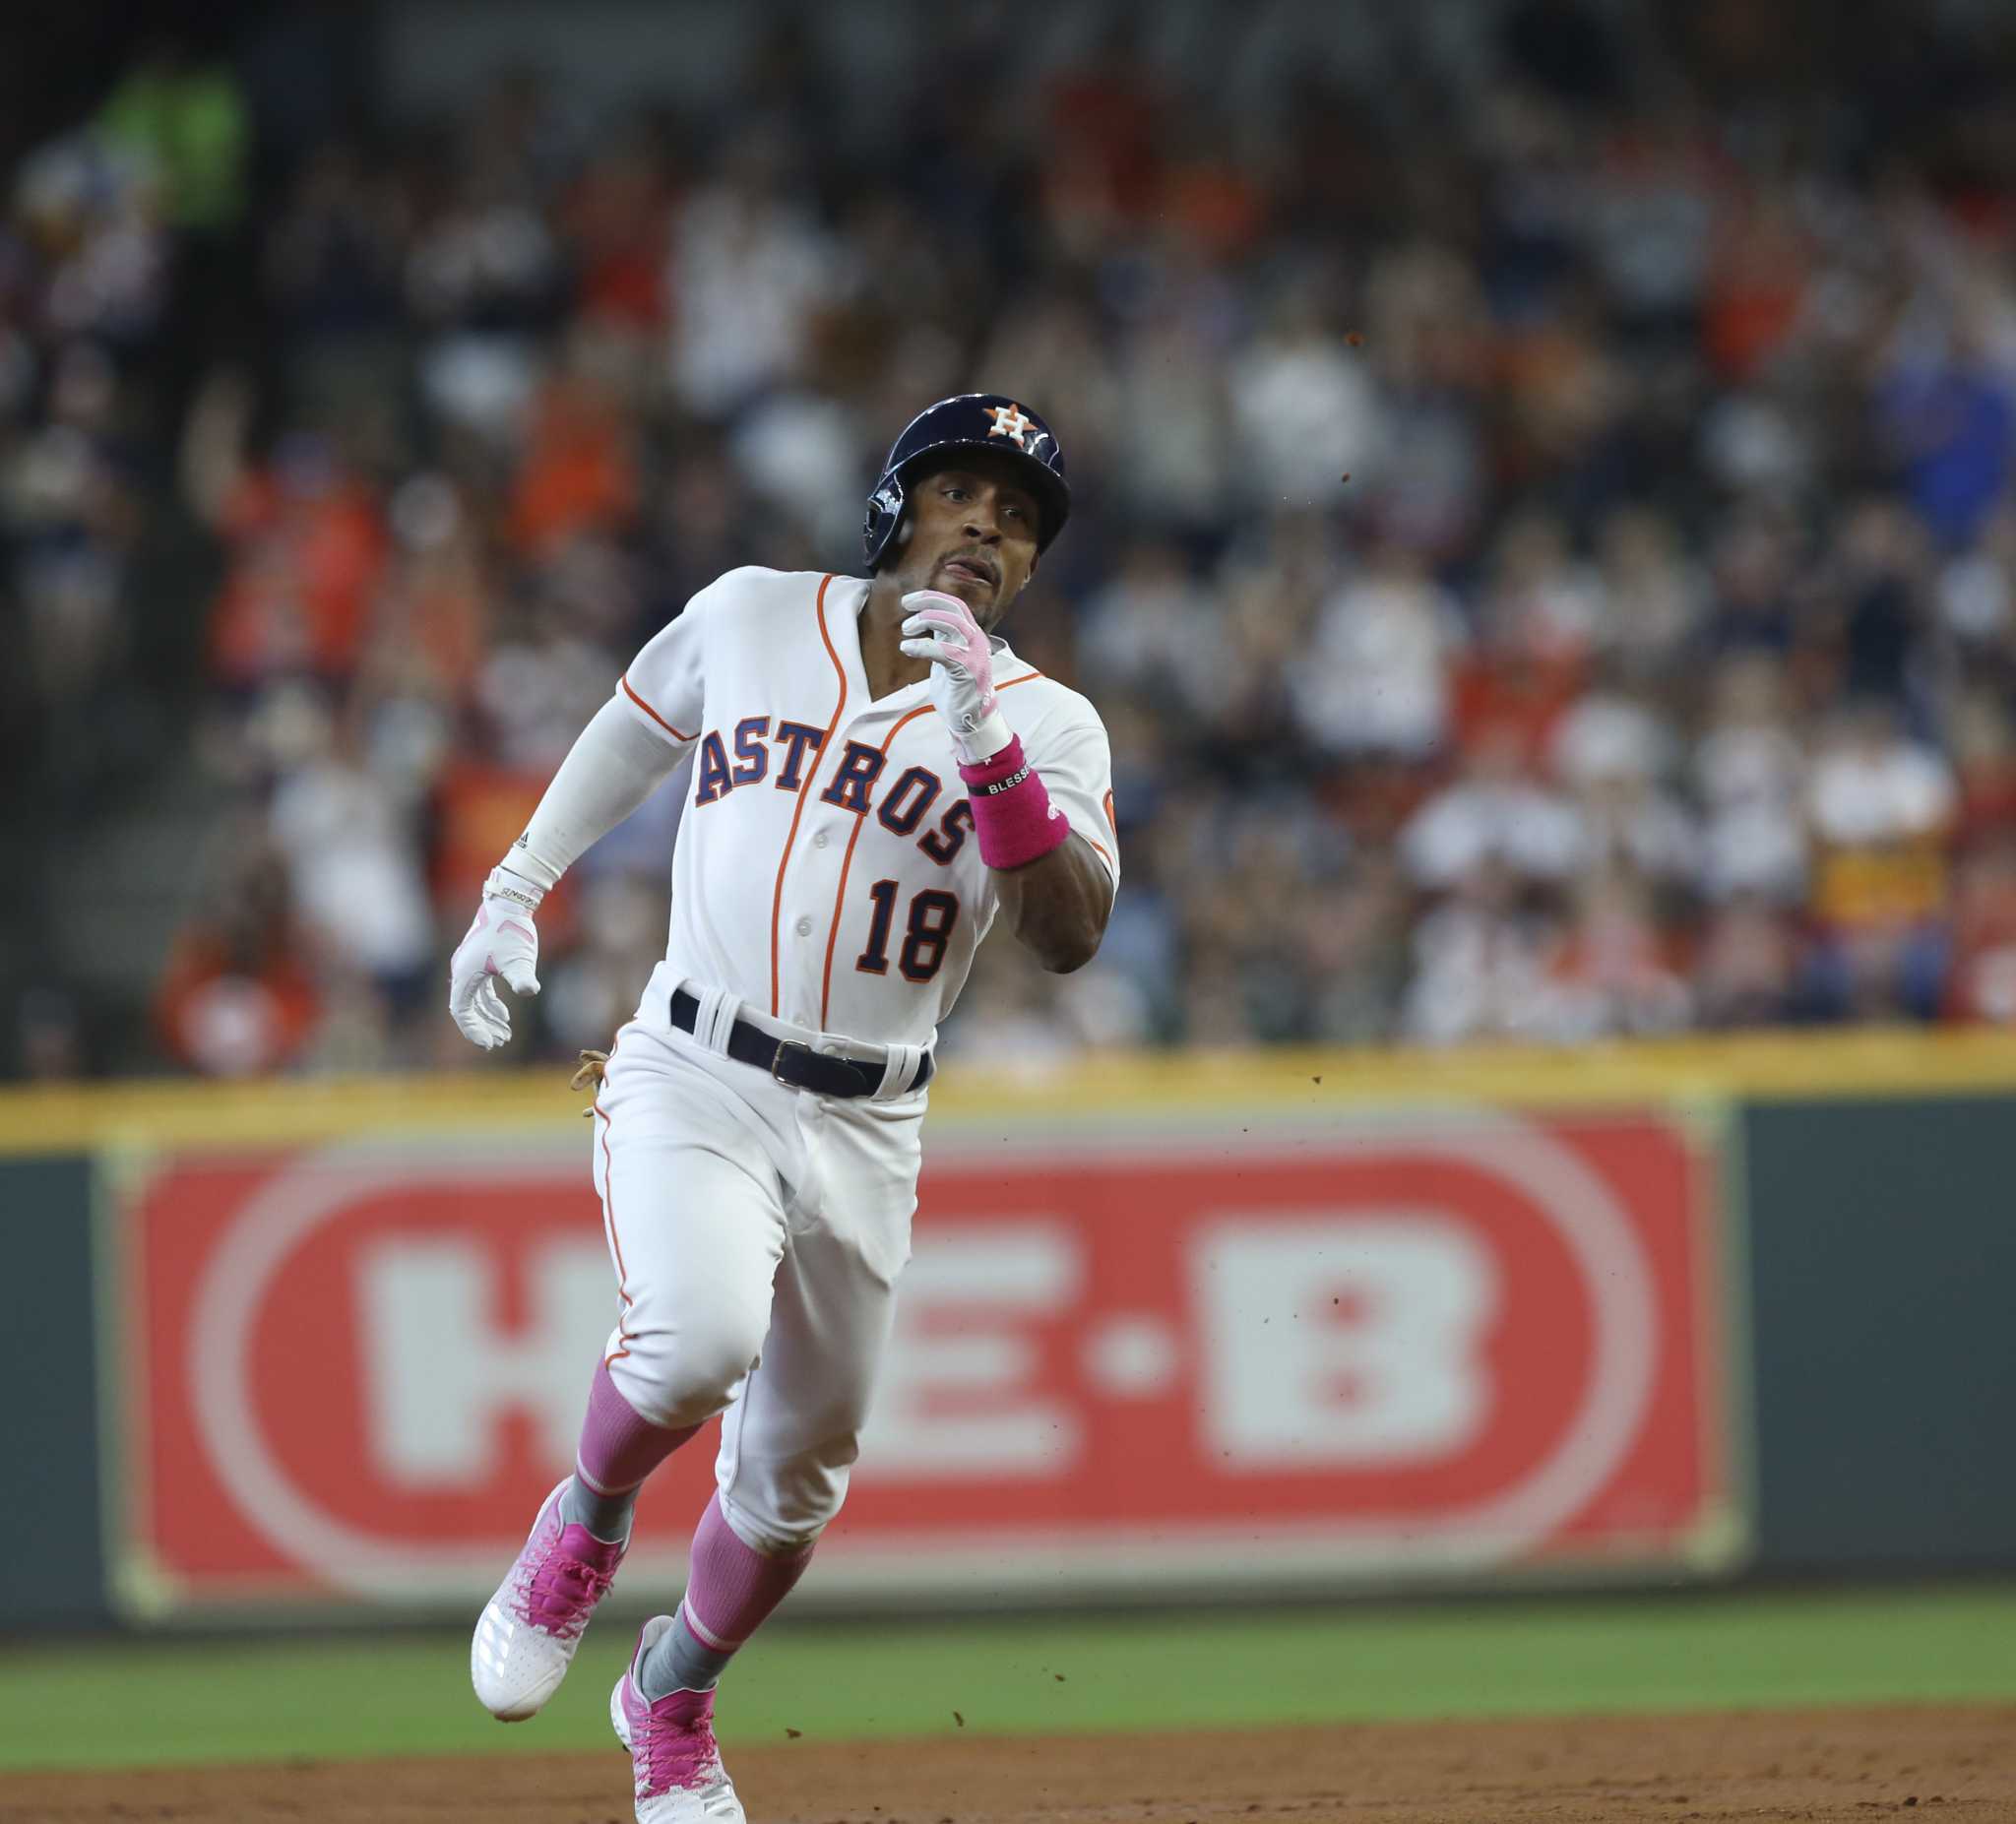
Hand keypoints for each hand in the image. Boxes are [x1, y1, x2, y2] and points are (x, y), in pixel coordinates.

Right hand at [448, 887, 541, 1049]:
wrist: (509, 903)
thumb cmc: (511, 930)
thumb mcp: (518, 957)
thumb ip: (522, 976)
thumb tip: (530, 990)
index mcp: (464, 975)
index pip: (461, 1011)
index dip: (474, 1030)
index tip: (489, 1044)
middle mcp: (462, 971)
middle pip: (467, 1008)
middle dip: (482, 1027)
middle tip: (500, 1042)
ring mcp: (470, 965)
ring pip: (474, 1000)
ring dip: (488, 1017)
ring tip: (505, 1033)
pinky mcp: (480, 960)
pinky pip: (480, 990)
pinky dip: (491, 1004)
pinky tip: (504, 1014)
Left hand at [899, 589, 1010, 762]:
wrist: (971, 719)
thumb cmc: (957, 690)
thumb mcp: (947, 657)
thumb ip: (942, 638)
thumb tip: (926, 619)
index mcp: (972, 635)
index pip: (955, 605)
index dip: (932, 598)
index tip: (909, 600)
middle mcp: (976, 640)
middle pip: (954, 608)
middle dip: (928, 602)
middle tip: (905, 606)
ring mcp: (975, 654)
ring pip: (952, 623)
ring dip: (925, 621)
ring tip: (906, 630)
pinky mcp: (968, 669)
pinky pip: (944, 650)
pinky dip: (922, 646)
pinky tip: (907, 648)